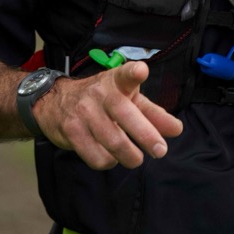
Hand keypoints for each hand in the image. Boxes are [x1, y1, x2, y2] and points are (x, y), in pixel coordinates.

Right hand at [35, 60, 182, 170]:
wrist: (57, 102)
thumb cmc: (103, 100)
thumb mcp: (128, 99)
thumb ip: (153, 114)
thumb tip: (176, 130)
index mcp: (117, 81)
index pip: (125, 74)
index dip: (133, 73)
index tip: (141, 71)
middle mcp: (100, 94)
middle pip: (125, 116)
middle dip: (146, 136)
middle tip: (160, 150)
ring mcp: (84, 112)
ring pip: (114, 142)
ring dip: (130, 156)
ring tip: (134, 157)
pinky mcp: (72, 132)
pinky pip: (97, 157)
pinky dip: (109, 162)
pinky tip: (109, 156)